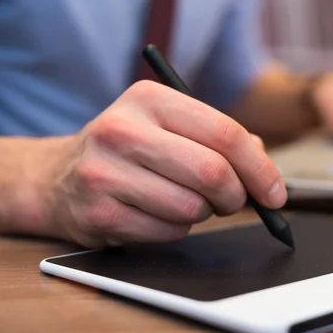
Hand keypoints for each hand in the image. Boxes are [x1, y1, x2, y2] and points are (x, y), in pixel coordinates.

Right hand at [40, 81, 284, 247]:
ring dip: (202, 212)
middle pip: (213, 173)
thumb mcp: (169, 125)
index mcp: (149, 99)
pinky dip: (176, 229)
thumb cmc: (129, 149)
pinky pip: (168, 233)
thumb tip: (264, 170)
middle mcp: (123, 130)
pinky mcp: (99, 214)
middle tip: (233, 200)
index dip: (260, 168)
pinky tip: (156, 213)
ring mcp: (105, 173)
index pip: (226, 133)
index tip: (276, 193)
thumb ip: (220, 138)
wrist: (57, 175)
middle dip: (236, 196)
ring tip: (183, 200)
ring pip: (192, 208)